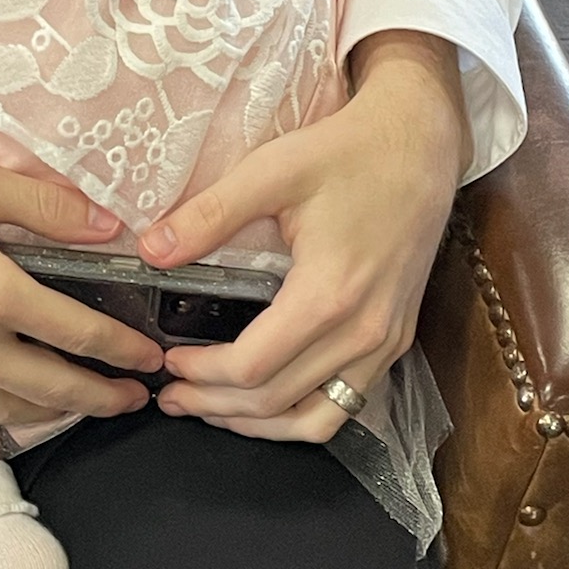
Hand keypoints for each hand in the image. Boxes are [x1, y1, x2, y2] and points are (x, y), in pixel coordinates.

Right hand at [0, 141, 161, 426]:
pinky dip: (9, 410)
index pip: (75, 331)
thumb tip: (107, 226)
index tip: (148, 353)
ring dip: (61, 411)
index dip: (121, 347)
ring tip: (92, 403)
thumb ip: (40, 205)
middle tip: (137, 396)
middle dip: (103, 395)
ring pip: (13, 409)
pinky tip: (24, 398)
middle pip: (52, 387)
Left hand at [137, 31, 471, 441]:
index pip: (252, 367)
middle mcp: (364, 333)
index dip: (201, 374)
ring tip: (209, 409)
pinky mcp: (396, 340)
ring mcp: (386, 343)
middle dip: (215, 405)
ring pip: (316, 420)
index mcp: (329, 295)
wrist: (419, 144)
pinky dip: (301, 417)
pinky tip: (266, 403)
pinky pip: (346, 404)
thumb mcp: (272, 170)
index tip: (166, 361)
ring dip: (257, 424)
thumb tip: (149, 250)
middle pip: (277, 402)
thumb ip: (210, 214)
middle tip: (171, 394)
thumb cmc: (346, 152)